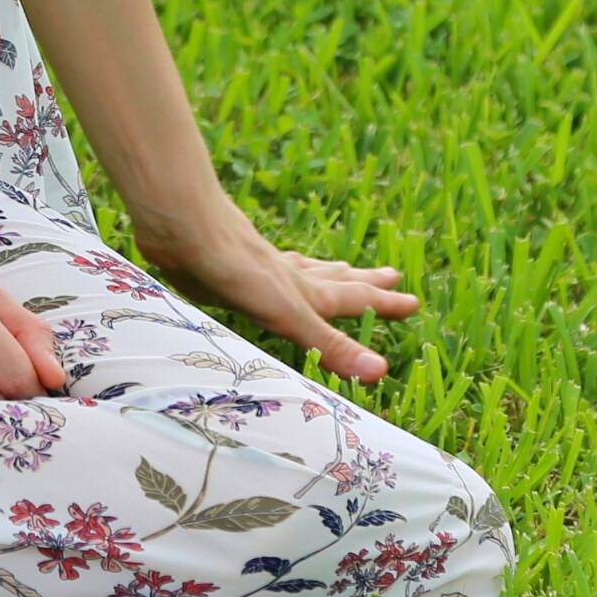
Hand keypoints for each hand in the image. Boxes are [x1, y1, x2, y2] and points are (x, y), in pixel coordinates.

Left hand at [128, 198, 418, 382]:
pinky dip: (282, 269)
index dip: (384, 304)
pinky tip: (271, 266)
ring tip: (342, 267)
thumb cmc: (236, 269)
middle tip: (392, 274)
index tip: (414, 301)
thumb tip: (379, 370)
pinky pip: (269, 270)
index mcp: (304, 292)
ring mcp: (258, 270)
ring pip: (304, 270)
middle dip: (364, 283)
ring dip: (327, 272)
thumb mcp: (287, 313)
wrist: (183, 226)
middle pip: (335, 280)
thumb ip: (328, 344)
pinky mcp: (229, 269)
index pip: (354, 300)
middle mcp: (287, 277)